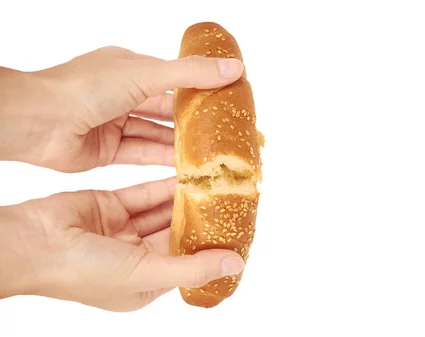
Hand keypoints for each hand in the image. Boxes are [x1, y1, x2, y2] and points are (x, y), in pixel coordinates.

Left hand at [0, 46, 243, 171]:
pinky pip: (140, 153)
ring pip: (155, 135)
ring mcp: (114, 123)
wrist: (38, 121)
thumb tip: (234, 69)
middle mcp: (122, 94)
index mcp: (130, 68)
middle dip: (192, 123)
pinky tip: (185, 167)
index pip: (174, 79)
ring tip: (210, 155)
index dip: (200, 89)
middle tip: (222, 135)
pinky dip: (161, 159)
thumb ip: (191, 74)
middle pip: (166, 111)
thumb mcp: (147, 74)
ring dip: (179, 144)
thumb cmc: (86, 87)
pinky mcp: (107, 150)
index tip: (227, 102)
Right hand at [0, 177, 244, 311]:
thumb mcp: (144, 274)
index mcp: (144, 284)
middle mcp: (136, 259)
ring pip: (162, 211)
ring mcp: (123, 231)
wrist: (31, 242)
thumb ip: (190, 267)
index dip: (209, 246)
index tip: (235, 228)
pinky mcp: (111, 206)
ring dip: (184, 198)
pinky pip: (144, 193)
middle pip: (177, 233)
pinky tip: (185, 173)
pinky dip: (163, 184)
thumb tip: (233, 264)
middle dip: (199, 217)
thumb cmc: (82, 272)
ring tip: (211, 181)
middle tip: (227, 197)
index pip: (187, 262)